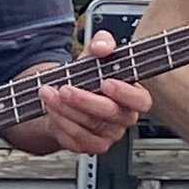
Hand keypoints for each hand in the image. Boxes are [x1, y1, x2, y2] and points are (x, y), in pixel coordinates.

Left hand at [33, 30, 152, 156]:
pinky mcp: (90, 145)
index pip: (140, 100)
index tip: (105, 82)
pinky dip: (60, 123)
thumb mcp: (94, 55)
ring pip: (89, 127)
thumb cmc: (87, 77)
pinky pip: (76, 139)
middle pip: (111, 114)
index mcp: (132, 96)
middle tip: (65, 89)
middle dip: (85, 101)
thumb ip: (102, 43)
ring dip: (65, 110)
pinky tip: (50, 108)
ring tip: (48, 93)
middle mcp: (123, 118)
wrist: (66, 98)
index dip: (125, 93)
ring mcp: (108, 135)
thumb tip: (102, 46)